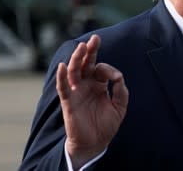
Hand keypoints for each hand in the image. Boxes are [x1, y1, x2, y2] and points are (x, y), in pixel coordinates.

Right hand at [56, 34, 128, 168]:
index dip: (107, 69)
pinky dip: (62, 76)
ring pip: (74, 71)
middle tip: (94, 38)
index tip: (114, 77)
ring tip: (82, 47)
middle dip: (89, 50)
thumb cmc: (106, 124)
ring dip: (77, 58)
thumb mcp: (120, 105)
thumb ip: (121, 89)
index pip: (100, 68)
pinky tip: (63, 66)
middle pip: (85, 63)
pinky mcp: (69, 101)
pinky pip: (63, 87)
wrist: (96, 143)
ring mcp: (76, 91)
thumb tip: (116, 75)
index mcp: (97, 84)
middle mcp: (85, 84)